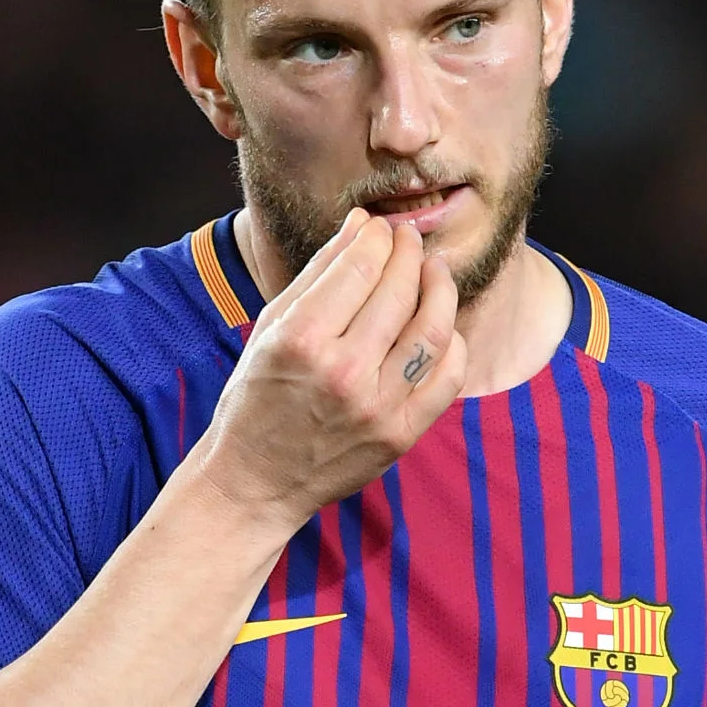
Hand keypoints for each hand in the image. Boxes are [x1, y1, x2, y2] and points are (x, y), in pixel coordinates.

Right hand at [191, 209, 466, 533]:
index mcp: (301, 339)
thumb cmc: (256, 396)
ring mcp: (376, 407)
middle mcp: (342, 372)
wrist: (254, 481)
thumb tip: (362, 224)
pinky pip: (447, 378)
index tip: (382, 228)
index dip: (379, 237)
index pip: (360, 266)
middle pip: (398, 290)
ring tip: (434, 269)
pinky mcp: (399, 435)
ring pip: (432, 329)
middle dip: (410, 252)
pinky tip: (442, 325)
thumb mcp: (272, 327)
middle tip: (410, 239)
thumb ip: (319, 272)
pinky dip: (453, 343)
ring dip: (441, 288)